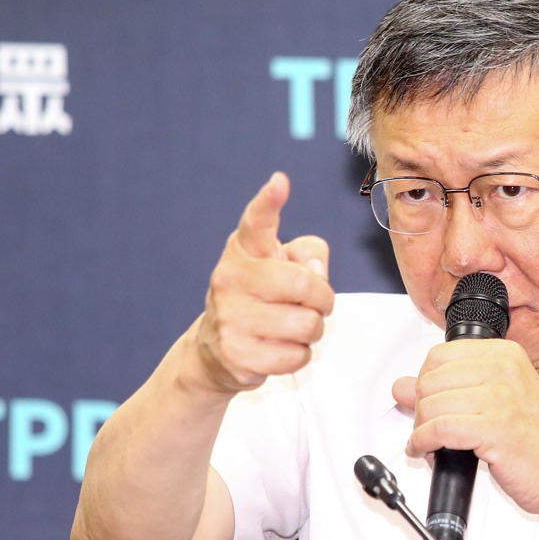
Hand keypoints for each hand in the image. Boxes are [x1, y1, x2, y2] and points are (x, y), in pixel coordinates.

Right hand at [194, 172, 334, 392]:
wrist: (215, 350)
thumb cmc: (262, 298)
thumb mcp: (283, 266)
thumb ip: (309, 254)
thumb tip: (314, 270)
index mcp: (244, 250)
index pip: (256, 222)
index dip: (269, 202)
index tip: (279, 183)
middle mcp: (230, 278)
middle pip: (304, 283)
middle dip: (324, 299)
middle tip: (316, 305)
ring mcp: (230, 318)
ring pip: (306, 324)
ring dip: (312, 330)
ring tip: (294, 328)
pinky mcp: (237, 355)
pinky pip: (296, 356)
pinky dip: (299, 356)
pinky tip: (278, 349)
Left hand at [392, 339, 538, 524]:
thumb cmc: (538, 442)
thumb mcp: (493, 403)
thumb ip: (448, 389)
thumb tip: (400, 386)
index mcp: (505, 354)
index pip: (439, 355)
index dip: (425, 384)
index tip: (428, 405)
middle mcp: (503, 368)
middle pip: (430, 379)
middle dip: (420, 409)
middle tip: (429, 430)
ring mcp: (501, 396)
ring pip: (430, 404)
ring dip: (421, 430)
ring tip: (431, 444)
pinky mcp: (495, 428)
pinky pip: (439, 429)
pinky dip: (423, 443)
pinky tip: (427, 452)